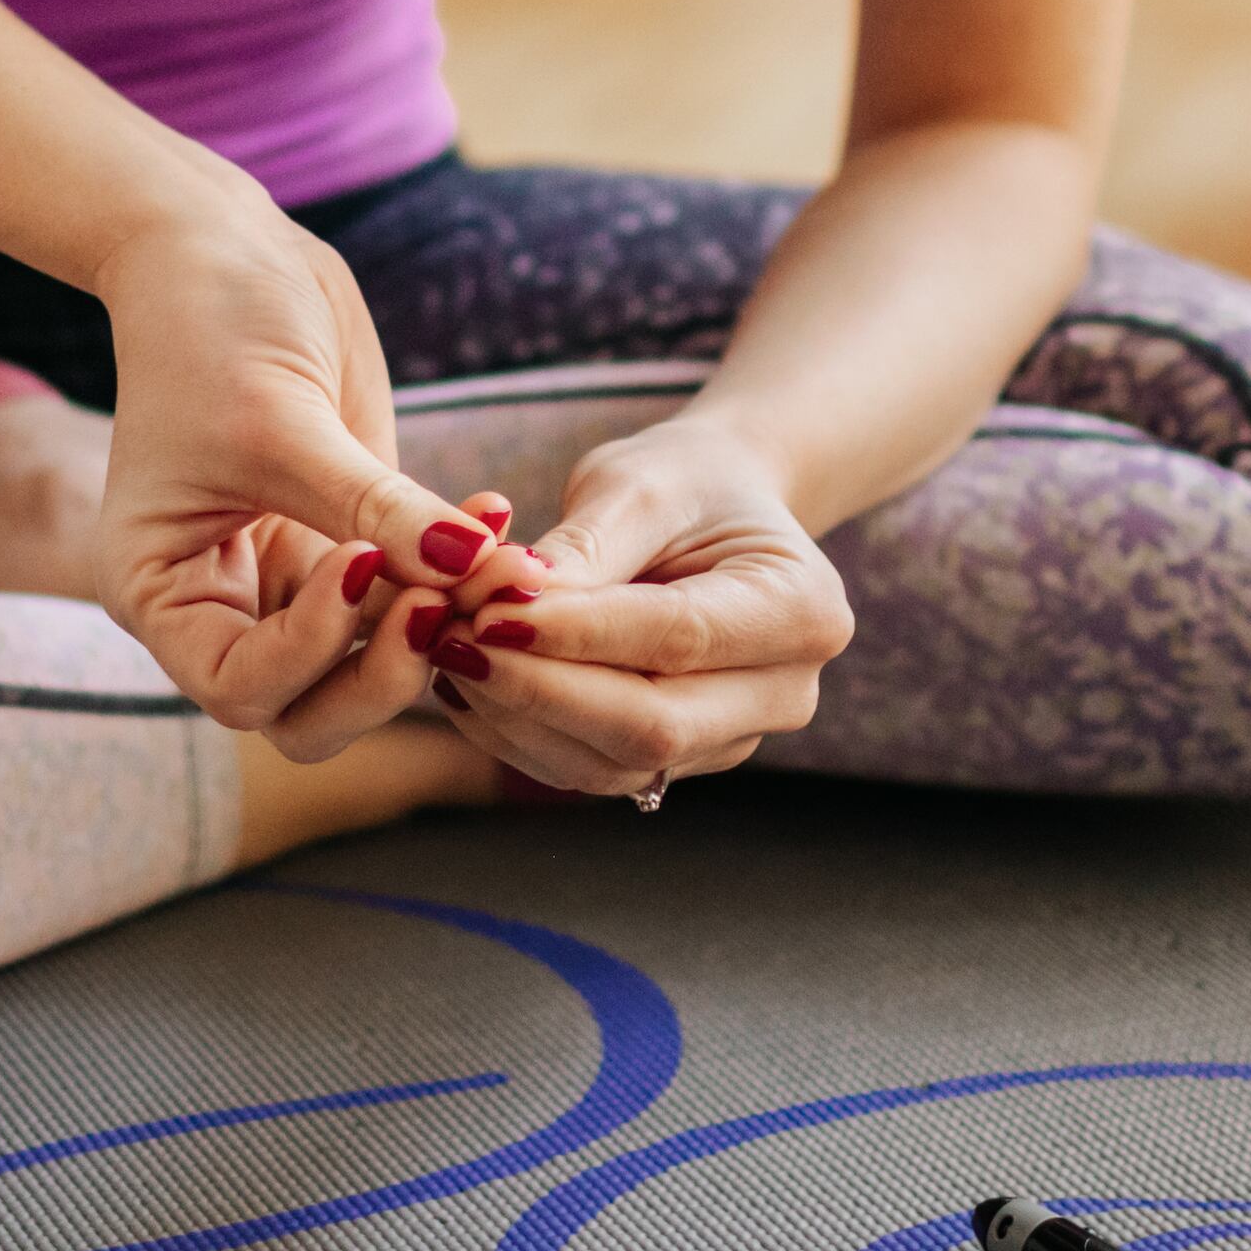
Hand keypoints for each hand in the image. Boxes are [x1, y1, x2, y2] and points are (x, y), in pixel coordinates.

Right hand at [89, 204, 506, 756]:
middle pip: (310, 711)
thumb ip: (376, 506)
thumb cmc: (211, 326)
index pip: (238, 689)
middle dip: (386, 672)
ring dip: (442, 625)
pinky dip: (458, 572)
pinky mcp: (354, 544)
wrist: (224, 248)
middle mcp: (221, 605)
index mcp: (161, 593)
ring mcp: (291, 581)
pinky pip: (413, 594)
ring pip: (373, 666)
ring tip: (500, 558)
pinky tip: (498, 517)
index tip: (360, 566)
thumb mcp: (283, 424)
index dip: (308, 653)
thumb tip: (476, 567)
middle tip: (450, 602)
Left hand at [420, 414, 853, 797]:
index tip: (485, 610)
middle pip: (651, 726)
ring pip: (610, 764)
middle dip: (538, 690)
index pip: (677, 639)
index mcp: (804, 610)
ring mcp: (730, 738)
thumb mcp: (639, 482)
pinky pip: (588, 769)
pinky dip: (517, 733)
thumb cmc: (684, 482)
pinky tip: (464, 683)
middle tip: (450, 641)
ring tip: (445, 653)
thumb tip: (506, 604)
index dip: (576, 635)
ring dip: (514, 718)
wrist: (712, 510)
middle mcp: (783, 692)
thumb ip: (583, 548)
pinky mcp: (675, 762)